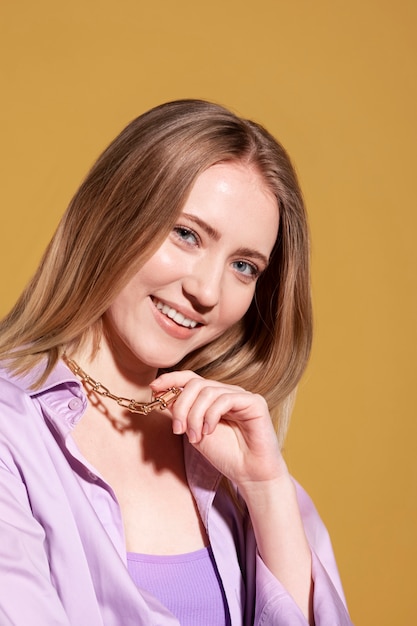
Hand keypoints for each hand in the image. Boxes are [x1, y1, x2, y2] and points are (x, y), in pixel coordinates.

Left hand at [150, 370, 287, 487]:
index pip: (190, 378)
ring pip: (207, 391)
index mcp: (213, 398)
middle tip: (178, 429)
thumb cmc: (225, 455)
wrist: (249, 474)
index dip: (171, 379)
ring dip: (194, 415)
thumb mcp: (194, 432)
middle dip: (181, 405)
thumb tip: (162, 396)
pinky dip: (211, 415)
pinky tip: (208, 431)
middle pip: (195, 384)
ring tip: (194, 437)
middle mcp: (226, 392)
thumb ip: (182, 414)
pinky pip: (225, 399)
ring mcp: (241, 395)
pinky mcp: (254, 402)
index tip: (154, 388)